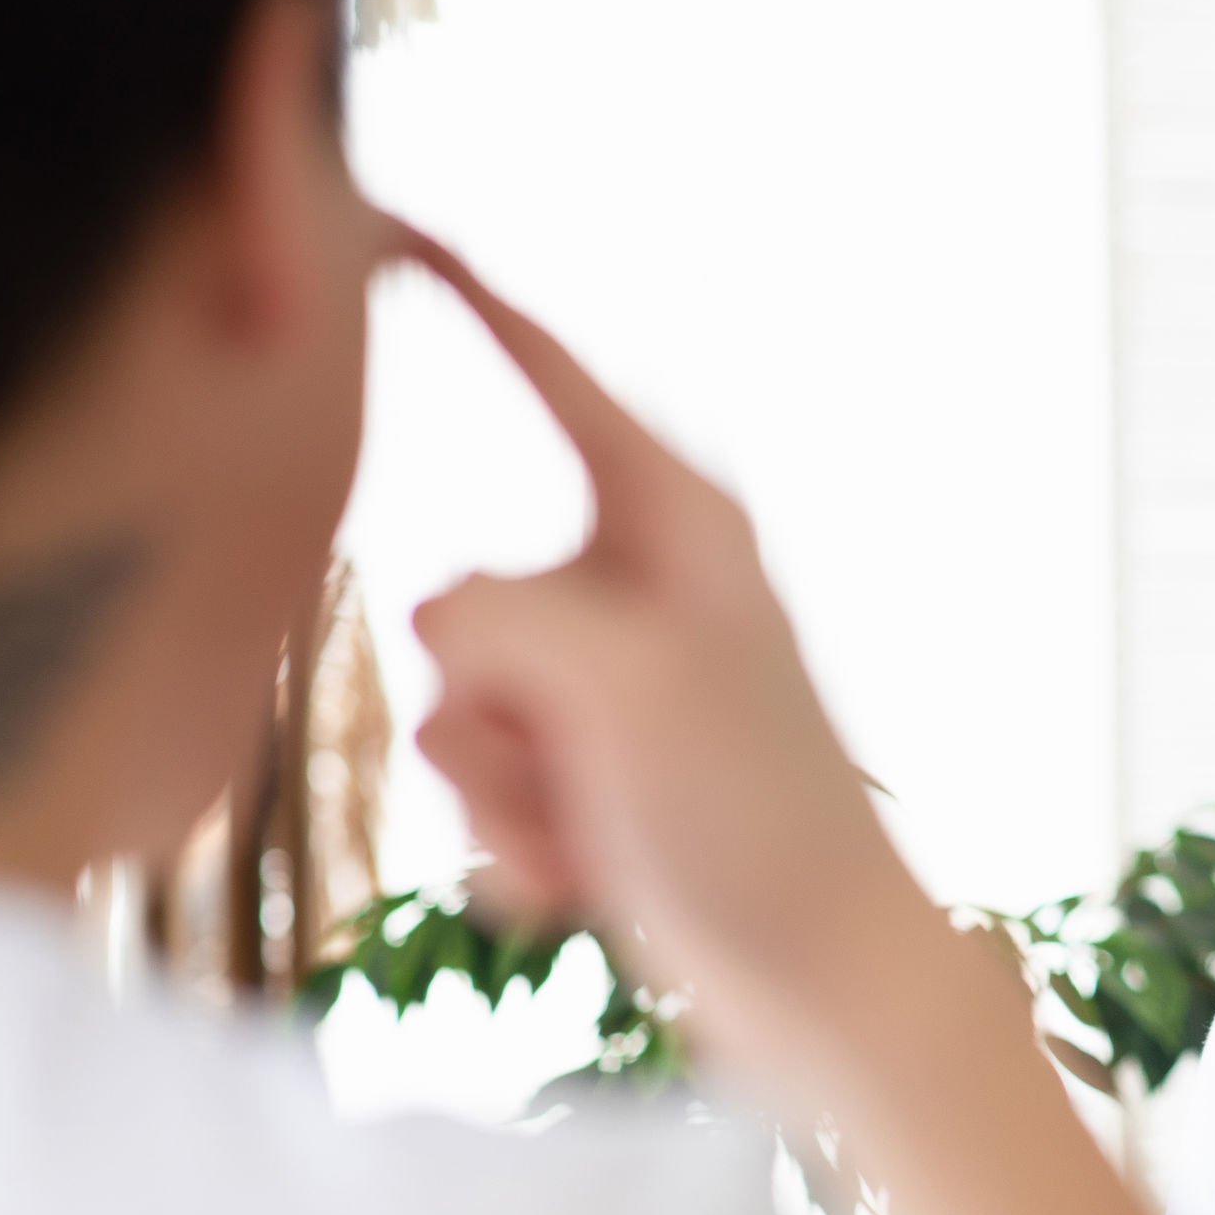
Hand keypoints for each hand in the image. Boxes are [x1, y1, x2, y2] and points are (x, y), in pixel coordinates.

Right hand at [398, 231, 940, 1029]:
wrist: (827, 988)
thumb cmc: (760, 820)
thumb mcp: (623, 681)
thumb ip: (500, 613)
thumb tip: (439, 616)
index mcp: (673, 522)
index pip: (551, 372)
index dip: (467, 296)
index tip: (386, 227)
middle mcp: (635, 589)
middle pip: (453, 601)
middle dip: (489, 707)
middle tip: (592, 762)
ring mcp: (609, 691)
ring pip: (450, 717)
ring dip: (510, 797)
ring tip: (613, 831)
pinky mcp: (591, 779)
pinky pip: (477, 801)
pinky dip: (526, 856)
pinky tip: (608, 885)